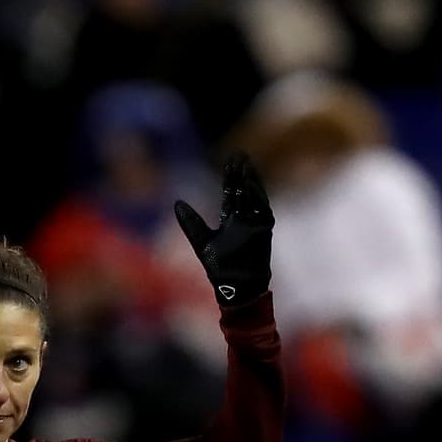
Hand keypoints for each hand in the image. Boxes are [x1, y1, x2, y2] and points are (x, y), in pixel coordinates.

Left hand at [174, 152, 273, 306]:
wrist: (235, 287)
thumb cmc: (219, 268)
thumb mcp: (202, 242)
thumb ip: (191, 223)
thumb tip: (177, 203)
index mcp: (230, 221)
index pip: (231, 195)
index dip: (230, 179)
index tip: (228, 162)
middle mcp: (244, 220)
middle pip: (243, 191)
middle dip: (240, 174)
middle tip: (239, 154)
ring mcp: (255, 224)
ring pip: (254, 197)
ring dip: (250, 181)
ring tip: (246, 165)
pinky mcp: (265, 231)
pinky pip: (263, 210)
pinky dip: (257, 197)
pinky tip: (250, 185)